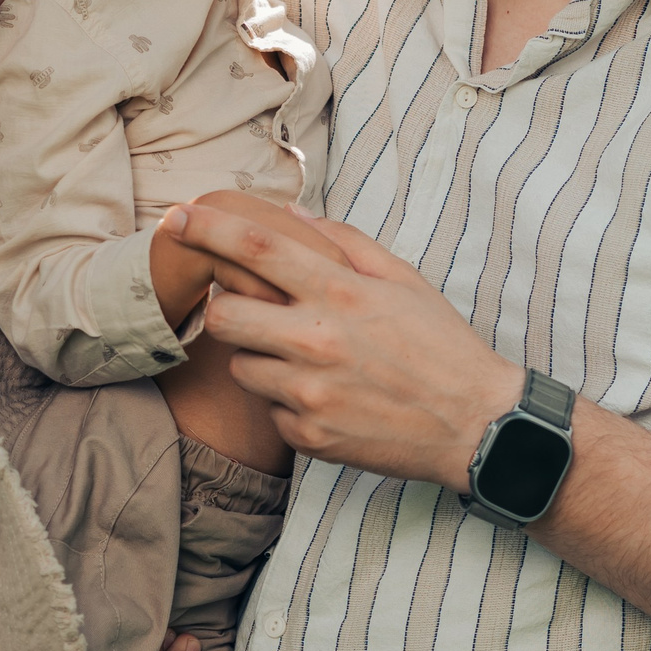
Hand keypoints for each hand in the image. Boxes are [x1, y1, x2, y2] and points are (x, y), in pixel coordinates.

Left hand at [159, 202, 521, 489]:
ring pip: (239, 366)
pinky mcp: (308, 435)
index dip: (206, 229)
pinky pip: (269, 409)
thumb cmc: (440, 345)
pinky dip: (286, 400)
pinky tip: (326, 396)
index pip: (254, 249)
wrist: (475, 426)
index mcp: (339, 294)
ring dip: (258, 358)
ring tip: (304, 358)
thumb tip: (290, 214)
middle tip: (251, 309)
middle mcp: (317, 342)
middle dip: (226, 308)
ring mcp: (309, 394)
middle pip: (223, 315)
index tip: (175, 217)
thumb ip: (343, 241)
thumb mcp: (402, 279)